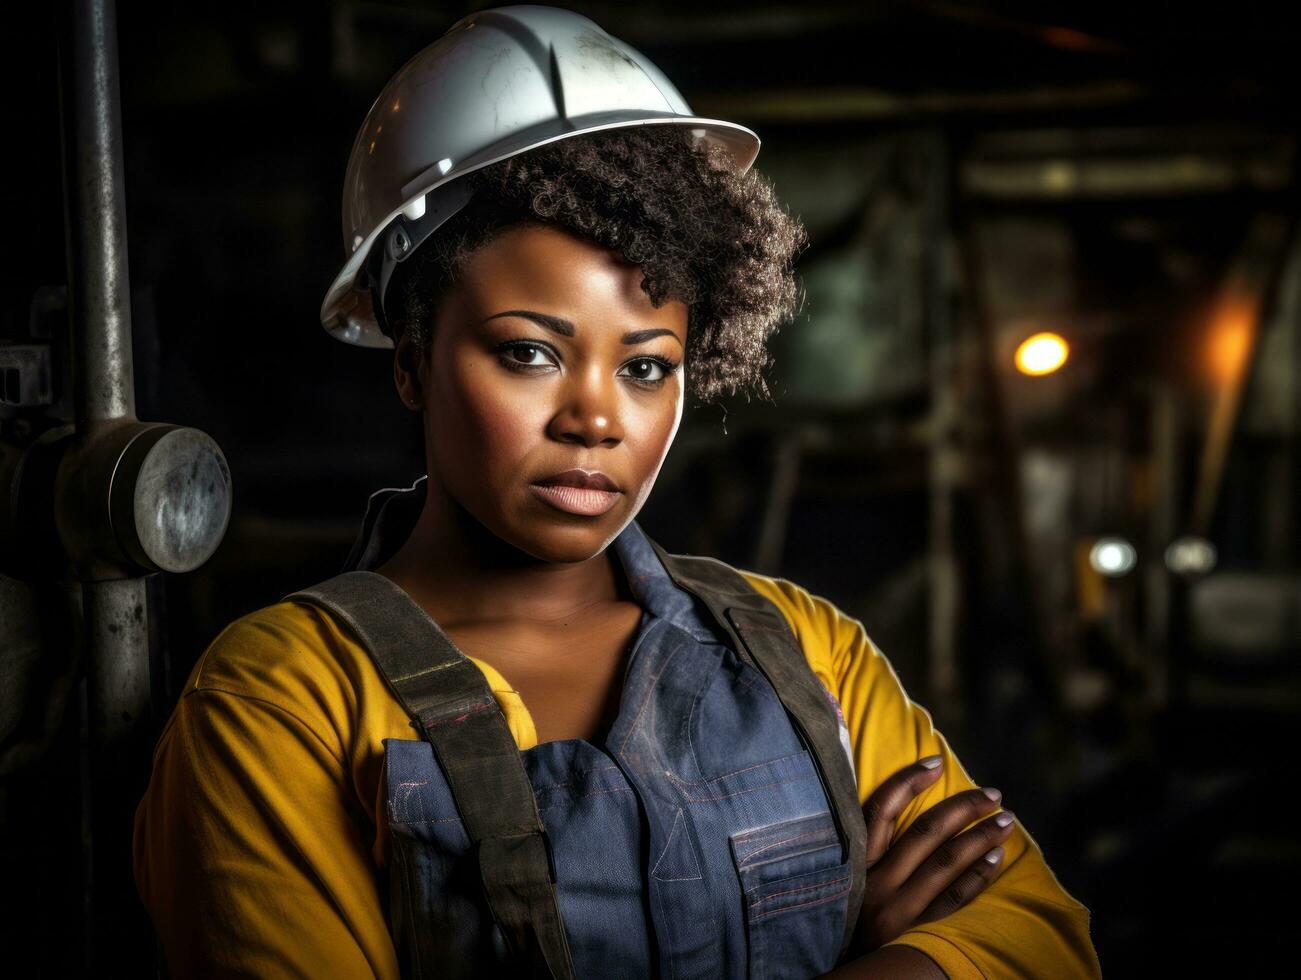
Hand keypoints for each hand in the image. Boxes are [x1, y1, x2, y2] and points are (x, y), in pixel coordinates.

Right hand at [851, 757, 1014, 953]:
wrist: (840, 974)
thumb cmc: (839, 918)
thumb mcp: (838, 880)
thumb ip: (857, 848)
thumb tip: (885, 807)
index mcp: (852, 863)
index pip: (881, 810)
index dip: (908, 781)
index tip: (936, 761)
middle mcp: (874, 883)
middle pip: (926, 833)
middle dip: (963, 808)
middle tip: (992, 794)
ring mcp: (898, 911)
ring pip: (946, 863)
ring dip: (980, 837)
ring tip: (1005, 821)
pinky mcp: (916, 935)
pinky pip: (955, 900)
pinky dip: (978, 876)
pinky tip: (996, 858)